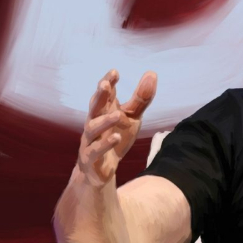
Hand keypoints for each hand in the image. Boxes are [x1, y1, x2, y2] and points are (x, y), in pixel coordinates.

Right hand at [77, 69, 156, 186]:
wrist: (99, 170)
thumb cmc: (115, 137)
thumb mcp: (132, 117)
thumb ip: (140, 98)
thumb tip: (152, 73)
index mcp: (103, 111)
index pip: (105, 94)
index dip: (108, 82)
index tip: (114, 72)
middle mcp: (94, 123)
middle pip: (94, 107)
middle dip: (99, 96)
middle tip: (105, 84)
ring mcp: (90, 141)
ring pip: (92, 129)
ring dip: (104, 121)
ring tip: (117, 115)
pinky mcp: (90, 159)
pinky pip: (95, 150)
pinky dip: (105, 144)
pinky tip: (116, 137)